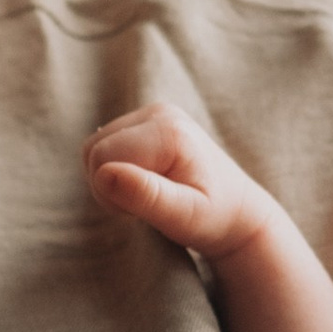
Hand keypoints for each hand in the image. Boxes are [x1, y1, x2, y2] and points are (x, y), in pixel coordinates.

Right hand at [84, 104, 285, 266]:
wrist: (238, 210)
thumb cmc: (214, 218)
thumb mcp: (184, 217)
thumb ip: (146, 195)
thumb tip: (104, 175)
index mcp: (168, 132)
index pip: (102, 158)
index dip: (111, 194)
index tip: (143, 212)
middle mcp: (159, 113)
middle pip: (94, 149)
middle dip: (108, 186)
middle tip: (144, 207)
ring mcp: (153, 113)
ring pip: (95, 147)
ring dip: (110, 179)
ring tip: (146, 196)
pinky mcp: (147, 122)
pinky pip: (105, 145)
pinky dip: (115, 171)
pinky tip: (143, 184)